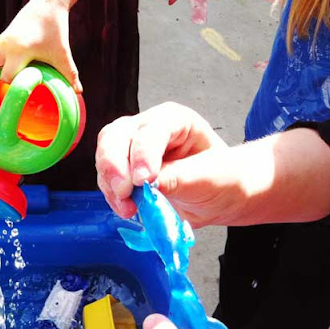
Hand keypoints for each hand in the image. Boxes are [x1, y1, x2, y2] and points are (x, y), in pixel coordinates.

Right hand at [0, 0, 81, 101]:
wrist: (47, 4)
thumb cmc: (55, 28)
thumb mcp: (62, 52)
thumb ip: (69, 72)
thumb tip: (78, 91)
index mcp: (19, 49)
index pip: (7, 76)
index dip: (8, 90)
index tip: (9, 106)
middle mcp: (5, 45)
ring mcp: (0, 42)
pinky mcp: (1, 40)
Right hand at [95, 102, 246, 227]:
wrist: (223, 198)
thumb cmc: (224, 179)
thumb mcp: (210, 179)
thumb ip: (179, 178)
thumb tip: (150, 185)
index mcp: (174, 120)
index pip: (150, 130)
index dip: (143, 154)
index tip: (144, 181)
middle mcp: (148, 128)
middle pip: (116, 136)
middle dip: (114, 165)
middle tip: (123, 193)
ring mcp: (132, 147)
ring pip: (106, 156)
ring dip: (111, 184)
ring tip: (127, 207)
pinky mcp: (124, 169)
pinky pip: (107, 177)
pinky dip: (112, 194)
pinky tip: (126, 208)